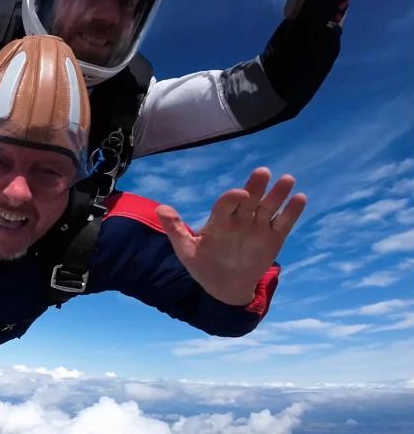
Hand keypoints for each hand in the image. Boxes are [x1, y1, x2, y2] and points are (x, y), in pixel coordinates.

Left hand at [157, 168, 306, 305]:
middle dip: (256, 186)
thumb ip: (175, 229)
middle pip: (249, 200)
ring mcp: (258, 228)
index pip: (226, 204)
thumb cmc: (203, 266)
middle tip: (263, 172)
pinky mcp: (273, 239)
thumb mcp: (186, 250)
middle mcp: (240, 220)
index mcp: (219, 221)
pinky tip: (300, 198)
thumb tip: (160, 209)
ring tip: (288, 180)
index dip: (232, 198)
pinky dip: (292, 212)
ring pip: (268, 208)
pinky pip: (284, 224)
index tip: (239, 193)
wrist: (224, 288)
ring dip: (278, 195)